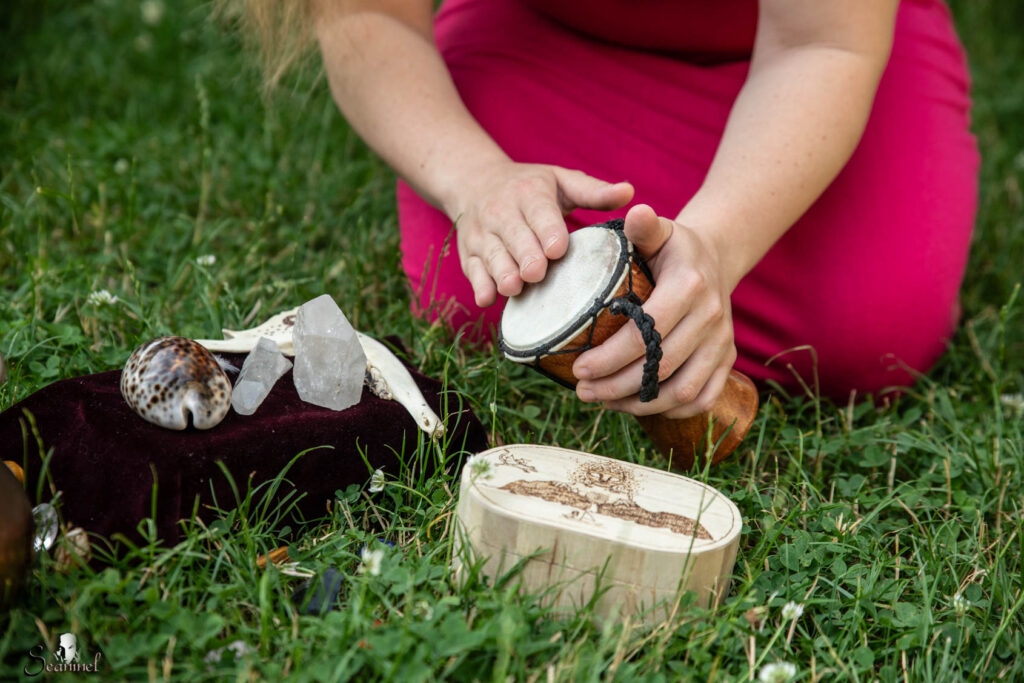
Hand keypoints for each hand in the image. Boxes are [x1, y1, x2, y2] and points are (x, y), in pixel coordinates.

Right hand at [445, 160, 633, 306]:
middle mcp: (500, 211)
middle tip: (537, 274)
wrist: (474, 181)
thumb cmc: (529, 187)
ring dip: (501, 273)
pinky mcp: (468, 255)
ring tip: (514, 288)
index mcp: (529, 193)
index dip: (547, 231)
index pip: (538, 212)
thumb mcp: (561, 180)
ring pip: (491, 256)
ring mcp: (481, 235)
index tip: (558, 249)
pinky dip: (478, 285)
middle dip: (525, 256)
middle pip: (514, 237)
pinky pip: (472, 271)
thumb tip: (630, 192)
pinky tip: (486, 299)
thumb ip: (594, 192)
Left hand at [572, 204, 736, 418]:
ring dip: (638, 404)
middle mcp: (712, 317)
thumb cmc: (673, 247)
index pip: (648, 331)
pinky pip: (701, 398)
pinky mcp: (726, 361)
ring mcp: (722, 342)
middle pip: (660, 366)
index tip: (579, 367)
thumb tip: (635, 211)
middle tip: (582, 390)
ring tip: (602, 401)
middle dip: (616, 385)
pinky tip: (635, 406)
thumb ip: (643, 227)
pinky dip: (669, 410)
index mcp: (691, 285)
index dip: (612, 356)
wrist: (714, 259)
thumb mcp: (660, 231)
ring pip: (680, 389)